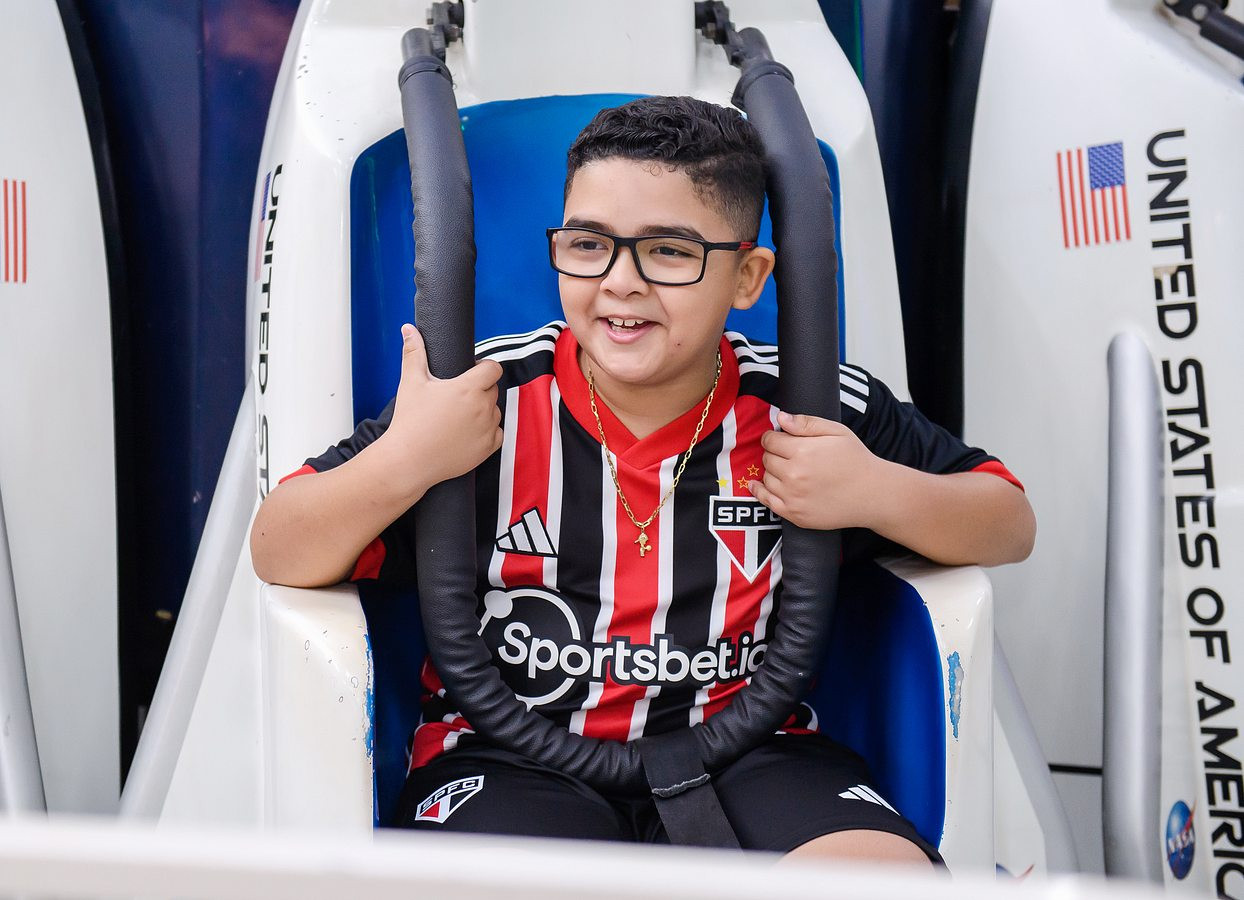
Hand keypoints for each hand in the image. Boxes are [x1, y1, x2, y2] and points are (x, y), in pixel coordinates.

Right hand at [381, 324, 502, 494]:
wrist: (408, 461)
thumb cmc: (409, 421)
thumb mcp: (411, 382)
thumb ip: (414, 352)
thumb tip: (409, 328)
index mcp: (468, 388)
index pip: (493, 368)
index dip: (483, 367)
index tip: (470, 372)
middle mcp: (483, 407)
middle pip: (492, 389)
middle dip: (479, 389)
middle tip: (456, 397)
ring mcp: (488, 429)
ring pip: (494, 411)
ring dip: (483, 410)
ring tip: (458, 416)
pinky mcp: (488, 448)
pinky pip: (497, 433)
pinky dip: (487, 431)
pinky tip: (467, 432)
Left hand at [747, 411, 886, 530]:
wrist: (873, 494)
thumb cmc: (856, 459)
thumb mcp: (836, 432)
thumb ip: (806, 423)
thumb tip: (781, 418)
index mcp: (802, 451)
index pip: (770, 441)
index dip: (773, 437)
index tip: (778, 438)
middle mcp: (794, 475)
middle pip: (767, 459)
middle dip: (774, 453)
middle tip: (789, 454)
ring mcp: (792, 497)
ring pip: (766, 478)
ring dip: (772, 471)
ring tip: (788, 469)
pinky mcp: (794, 514)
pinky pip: (766, 501)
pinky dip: (759, 491)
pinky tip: (757, 485)